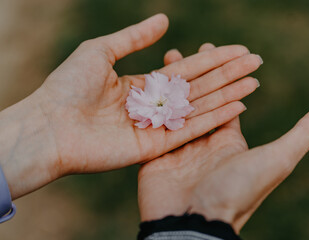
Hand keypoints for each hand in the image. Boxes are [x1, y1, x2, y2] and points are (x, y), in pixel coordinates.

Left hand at [0, 14, 261, 198]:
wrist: (50, 126)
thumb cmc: (68, 86)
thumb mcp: (101, 51)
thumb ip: (134, 37)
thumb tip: (165, 19)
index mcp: (142, 84)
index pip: (187, 69)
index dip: (213, 59)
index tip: (238, 50)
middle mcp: (153, 105)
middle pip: (199, 87)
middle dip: (228, 75)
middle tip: (256, 63)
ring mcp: (156, 127)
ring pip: (199, 108)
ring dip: (228, 95)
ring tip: (254, 83)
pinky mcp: (155, 148)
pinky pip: (190, 131)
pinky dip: (214, 119)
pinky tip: (237, 107)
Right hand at [138, 58, 308, 232]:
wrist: (194, 223)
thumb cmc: (238, 192)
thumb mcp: (277, 160)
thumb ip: (303, 134)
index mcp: (227, 140)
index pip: (225, 100)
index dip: (222, 76)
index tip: (214, 50)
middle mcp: (203, 141)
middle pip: (198, 100)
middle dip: (193, 75)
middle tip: (187, 50)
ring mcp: (177, 147)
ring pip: (173, 108)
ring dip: (169, 85)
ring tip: (167, 59)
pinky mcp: (154, 153)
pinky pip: (152, 124)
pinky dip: (149, 105)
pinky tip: (144, 84)